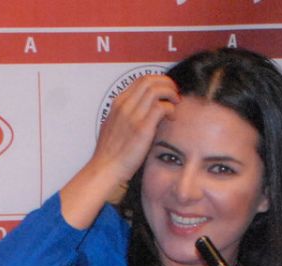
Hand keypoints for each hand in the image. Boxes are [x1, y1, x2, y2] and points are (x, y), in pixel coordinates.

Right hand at [61, 75, 178, 227]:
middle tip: (174, 95)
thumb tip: (142, 113)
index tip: (166, 91)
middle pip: (150, 80)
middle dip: (166, 83)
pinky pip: (161, 107)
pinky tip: (172, 118)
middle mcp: (125, 105)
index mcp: (118, 104)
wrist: (106, 169)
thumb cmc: (111, 154)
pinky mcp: (142, 128)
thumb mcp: (114, 127)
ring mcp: (133, 116)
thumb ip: (126, 116)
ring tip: (175, 104)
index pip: (141, 80)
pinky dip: (170, 108)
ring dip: (170, 93)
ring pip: (156, 89)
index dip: (157, 82)